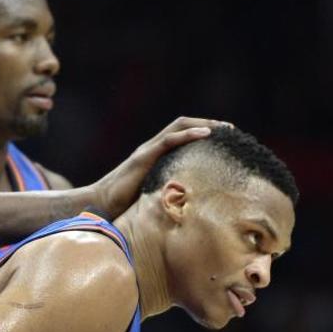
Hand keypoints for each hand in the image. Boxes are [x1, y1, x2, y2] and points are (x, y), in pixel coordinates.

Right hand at [92, 116, 230, 216]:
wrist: (101, 206)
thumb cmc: (124, 207)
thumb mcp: (154, 197)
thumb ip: (169, 193)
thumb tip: (193, 207)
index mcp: (154, 156)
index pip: (181, 135)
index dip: (203, 132)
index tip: (225, 138)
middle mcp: (151, 148)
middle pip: (182, 125)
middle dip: (208, 124)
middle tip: (231, 130)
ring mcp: (147, 151)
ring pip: (177, 127)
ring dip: (202, 124)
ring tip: (224, 129)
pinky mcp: (143, 157)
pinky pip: (169, 140)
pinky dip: (189, 134)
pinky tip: (206, 134)